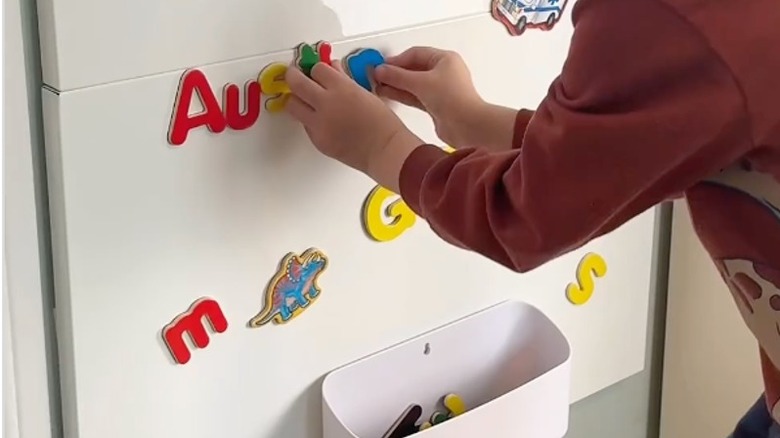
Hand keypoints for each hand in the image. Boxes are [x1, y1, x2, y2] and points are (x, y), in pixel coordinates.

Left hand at [284, 62, 423, 192]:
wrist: (385, 150)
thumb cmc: (382, 122)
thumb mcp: (365, 93)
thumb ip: (344, 79)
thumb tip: (332, 69)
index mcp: (341, 88)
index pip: (317, 69)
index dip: (317, 68)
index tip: (317, 70)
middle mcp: (325, 104)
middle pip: (296, 82)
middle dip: (294, 74)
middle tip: (295, 74)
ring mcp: (318, 124)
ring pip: (292, 104)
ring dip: (296, 97)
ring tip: (304, 98)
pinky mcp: (317, 140)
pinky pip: (305, 124)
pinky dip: (308, 118)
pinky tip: (320, 118)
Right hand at [375, 47, 516, 150]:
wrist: (467, 125)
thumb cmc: (452, 98)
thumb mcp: (421, 82)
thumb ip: (398, 76)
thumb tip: (380, 70)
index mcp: (445, 59)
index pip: (416, 54)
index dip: (397, 59)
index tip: (381, 66)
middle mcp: (444, 72)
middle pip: (414, 69)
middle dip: (395, 73)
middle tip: (377, 76)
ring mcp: (440, 90)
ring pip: (414, 84)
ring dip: (397, 85)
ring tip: (378, 86)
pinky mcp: (436, 105)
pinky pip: (416, 96)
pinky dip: (403, 95)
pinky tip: (388, 95)